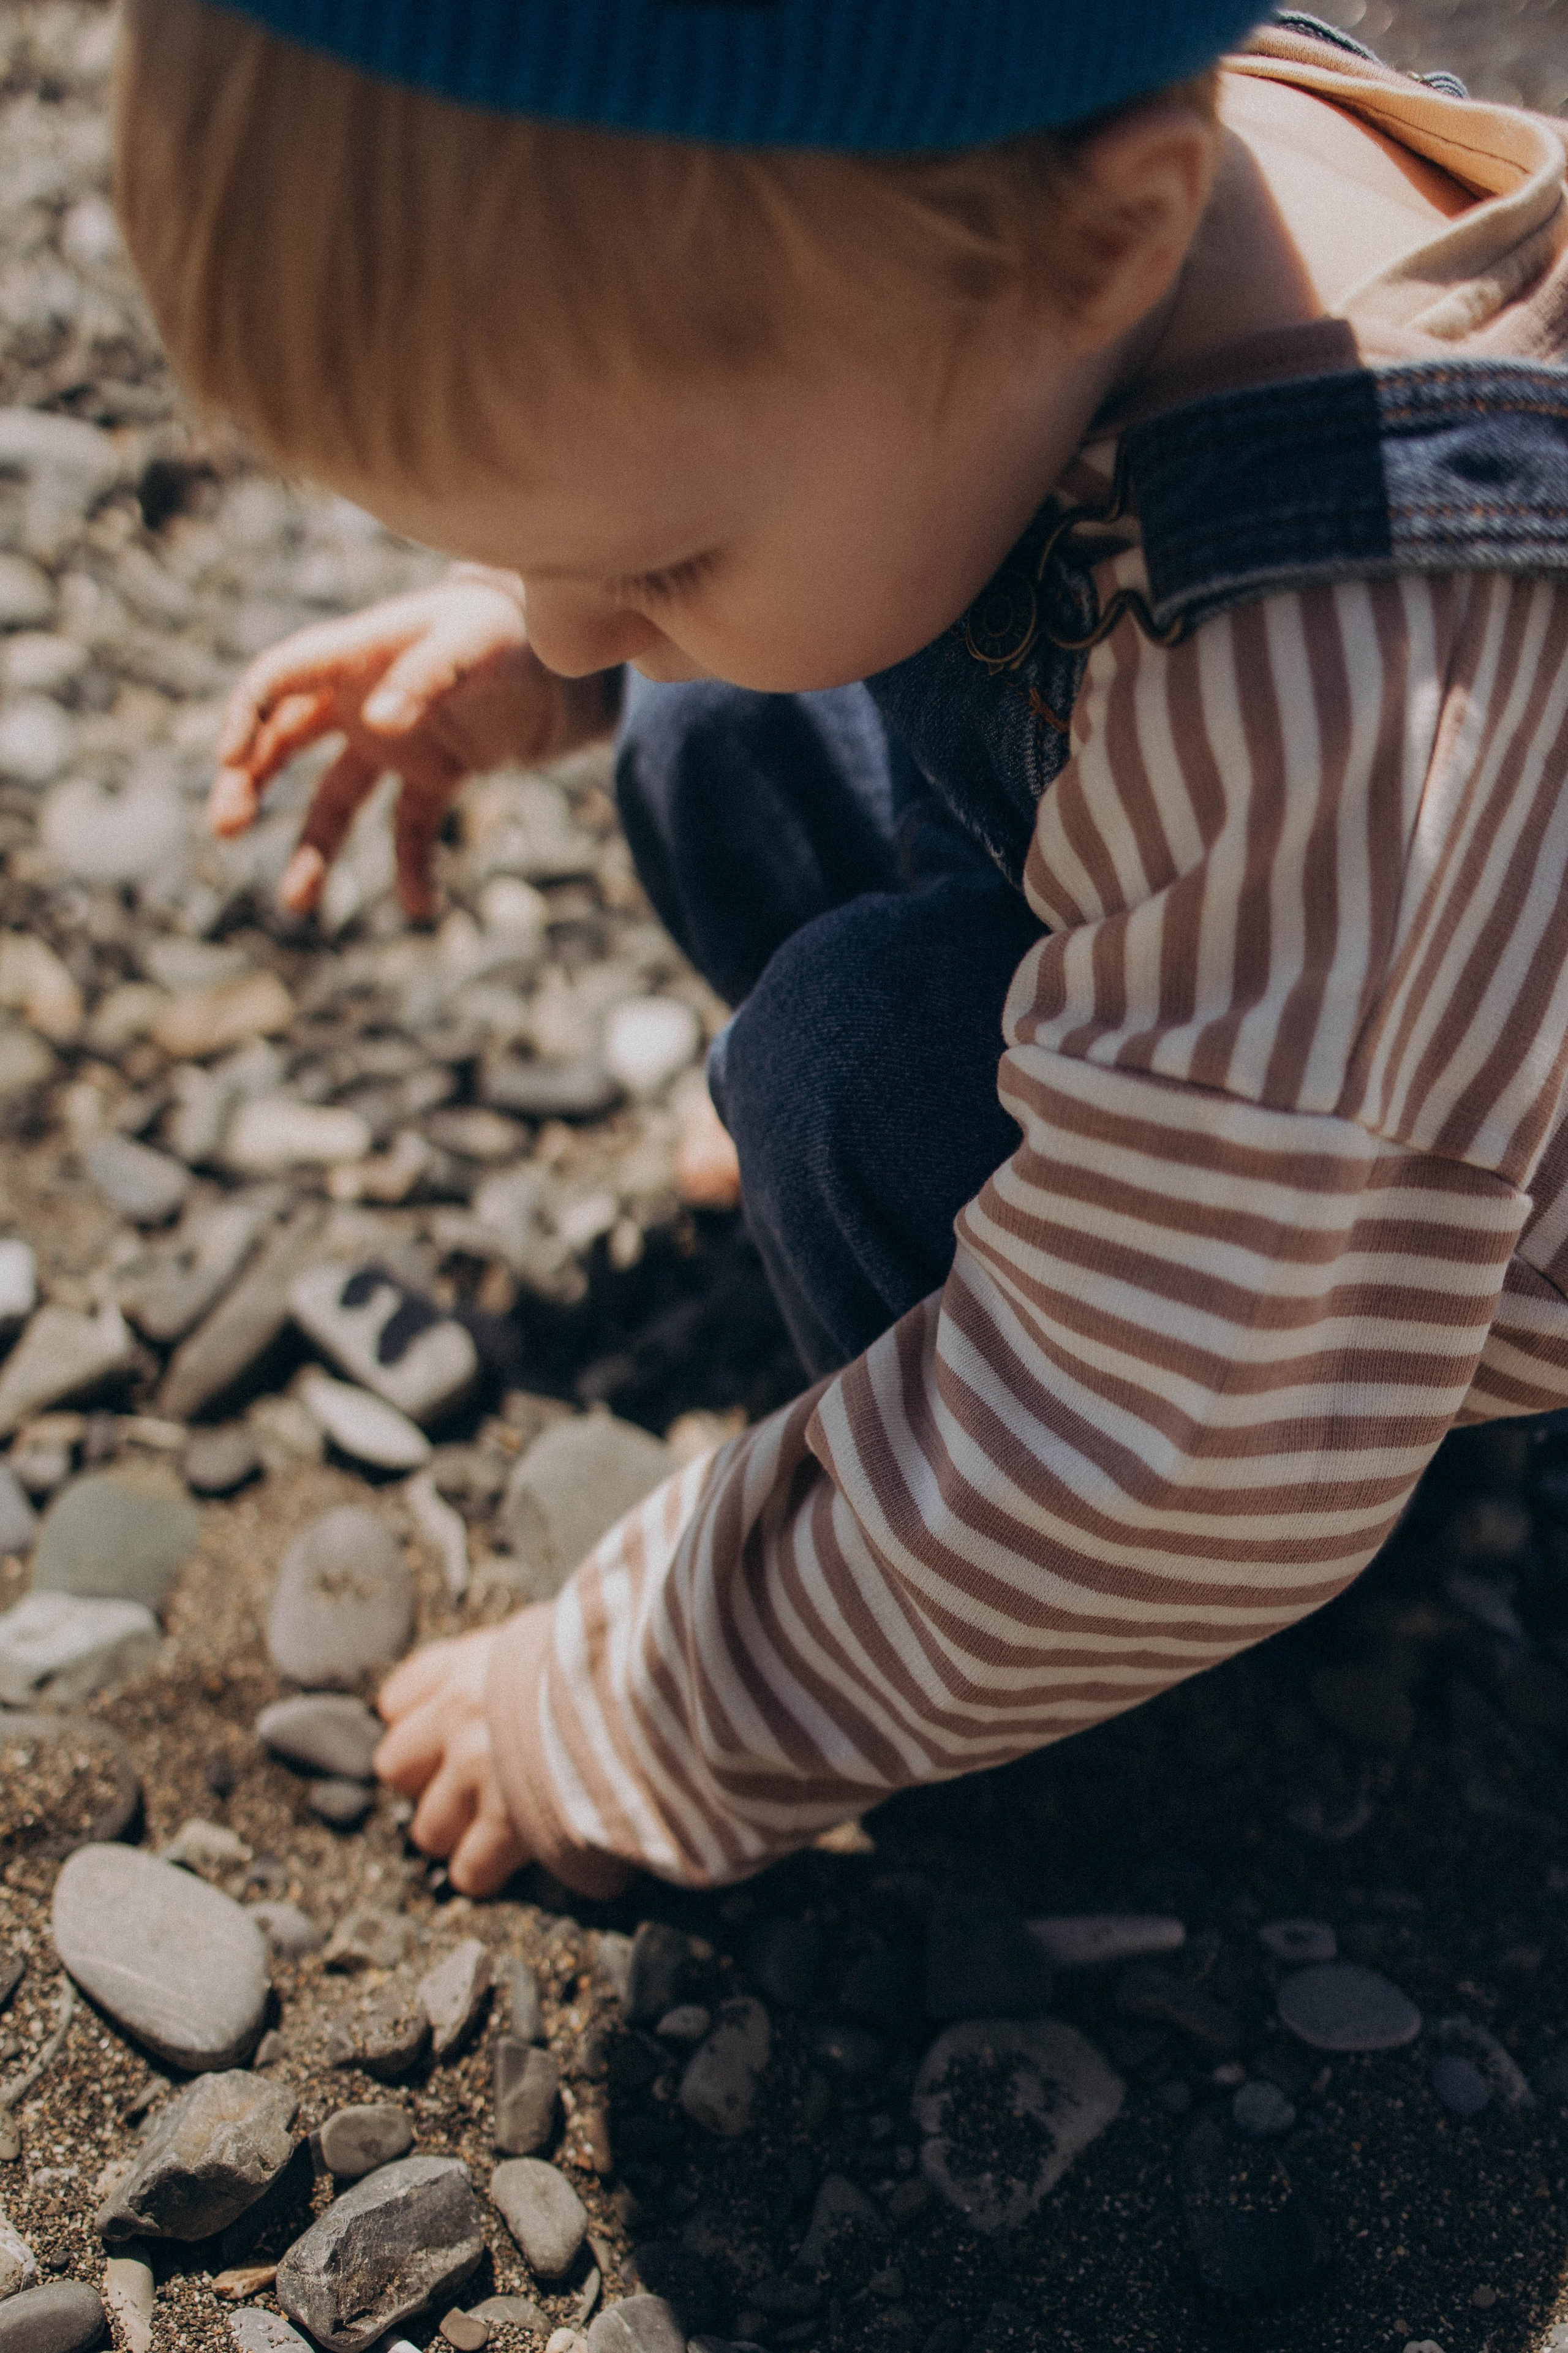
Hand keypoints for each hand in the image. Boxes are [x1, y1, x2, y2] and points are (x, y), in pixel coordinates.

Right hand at [210, 572, 620, 921]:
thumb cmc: (511, 630)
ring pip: (335, 800)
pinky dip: (411, 867)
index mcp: (356, 654)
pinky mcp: (433, 777)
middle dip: (247, 783)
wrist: (565, 657)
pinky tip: (419, 906)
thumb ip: (431, 676)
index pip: (278, 678)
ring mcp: (392, 744)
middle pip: (283, 743)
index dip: (246, 715)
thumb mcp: (476, 644)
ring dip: (313, 849)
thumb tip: (381, 724)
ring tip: (296, 903)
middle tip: (226, 827)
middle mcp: (360, 701)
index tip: (229, 759)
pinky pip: (409, 829)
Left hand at [375, 1616, 629, 1899]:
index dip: (419, 1724)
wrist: (648, 1689)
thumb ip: (521, 1665)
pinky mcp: (506, 1823)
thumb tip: (530, 1681)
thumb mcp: (556, 1637)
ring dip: (458, 1833)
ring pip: (429, 1829)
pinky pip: (470, 1870)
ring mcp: (478, 1772)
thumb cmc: (613, 1660)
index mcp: (469, 1665)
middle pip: (397, 1767)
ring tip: (495, 1828)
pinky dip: (490, 1871)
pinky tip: (517, 1857)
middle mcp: (460, 1716)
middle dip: (428, 1782)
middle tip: (466, 1787)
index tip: (441, 1735)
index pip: (399, 1700)